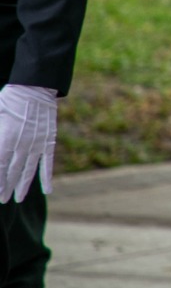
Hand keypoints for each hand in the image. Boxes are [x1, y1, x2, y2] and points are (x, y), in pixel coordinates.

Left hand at [0, 85, 55, 202]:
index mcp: (7, 137)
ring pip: (29, 169)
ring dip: (24, 185)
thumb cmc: (9, 100)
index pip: (0, 165)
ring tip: (19, 198)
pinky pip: (48, 162)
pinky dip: (47, 176)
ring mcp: (38, 143)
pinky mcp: (49, 140)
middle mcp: (23, 143)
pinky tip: (48, 190)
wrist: (35, 87)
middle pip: (13, 171)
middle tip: (3, 200)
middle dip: (6, 187)